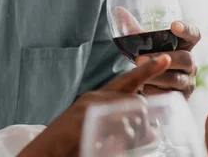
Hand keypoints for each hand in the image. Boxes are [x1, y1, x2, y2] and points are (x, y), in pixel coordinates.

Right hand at [18, 54, 171, 156]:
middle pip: (138, 102)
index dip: (147, 71)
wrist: (41, 154)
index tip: (166, 59)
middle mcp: (94, 99)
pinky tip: (110, 145)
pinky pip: (118, 129)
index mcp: (97, 99)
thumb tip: (153, 132)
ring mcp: (88, 110)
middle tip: (138, 138)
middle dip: (145, 122)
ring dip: (132, 135)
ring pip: (131, 117)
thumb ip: (125, 129)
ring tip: (116, 144)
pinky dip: (120, 140)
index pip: (127, 81)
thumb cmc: (70, 145)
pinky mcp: (83, 122)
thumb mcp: (99, 132)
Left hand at [114, 7, 200, 98]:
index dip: (187, 30)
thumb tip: (118, 11)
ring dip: (157, 76)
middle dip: (163, 58)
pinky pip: (170, 95)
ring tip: (139, 75)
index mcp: (184, 46)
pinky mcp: (181, 99)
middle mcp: (190, 64)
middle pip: (185, 58)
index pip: (194, 34)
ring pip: (177, 79)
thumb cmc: (150, 61)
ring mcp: (188, 82)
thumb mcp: (144, 46)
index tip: (174, 25)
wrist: (151, 89)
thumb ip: (133, 30)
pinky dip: (156, 92)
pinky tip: (143, 90)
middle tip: (140, 58)